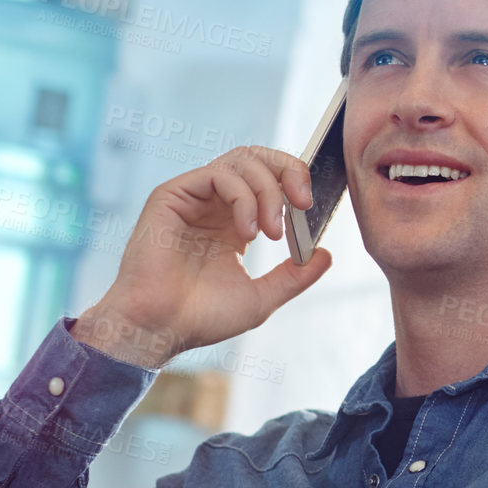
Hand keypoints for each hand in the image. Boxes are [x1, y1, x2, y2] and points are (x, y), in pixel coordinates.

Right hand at [71, 145, 332, 368]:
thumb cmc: (201, 318)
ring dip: (268, 190)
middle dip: (288, 171)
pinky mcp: (172, 195)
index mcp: (234, 222)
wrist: (161, 329)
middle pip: (258, 158)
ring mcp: (193, 197)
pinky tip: (247, 231)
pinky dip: (243, 196)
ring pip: (241, 160)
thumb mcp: (262, 297)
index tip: (311, 208)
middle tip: (303, 202)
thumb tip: (326, 255)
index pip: (269, 178)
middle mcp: (214, 204)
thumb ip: (294, 276)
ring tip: (272, 232)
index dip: (294, 181)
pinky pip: (218, 173)